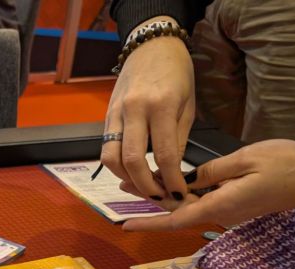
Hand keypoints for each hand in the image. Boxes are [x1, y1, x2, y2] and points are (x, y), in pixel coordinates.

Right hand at [101, 19, 194, 202]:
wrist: (151, 46)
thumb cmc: (177, 74)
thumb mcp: (188, 106)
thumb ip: (178, 140)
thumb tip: (172, 172)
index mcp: (162, 106)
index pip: (164, 155)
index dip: (171, 181)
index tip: (179, 194)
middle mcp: (135, 110)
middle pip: (133, 162)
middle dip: (146, 186)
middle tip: (158, 197)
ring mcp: (116, 114)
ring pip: (112, 159)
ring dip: (126, 179)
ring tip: (142, 185)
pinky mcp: (106, 117)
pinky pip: (106, 148)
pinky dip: (117, 166)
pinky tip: (130, 170)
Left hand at [122, 139, 294, 231]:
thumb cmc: (288, 163)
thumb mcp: (247, 159)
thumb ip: (212, 171)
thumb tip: (186, 179)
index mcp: (221, 204)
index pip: (177, 218)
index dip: (149, 221)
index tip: (125, 224)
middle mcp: (222, 213)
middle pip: (177, 212)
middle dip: (148, 201)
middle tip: (121, 185)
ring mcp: (229, 211)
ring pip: (189, 207)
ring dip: (163, 195)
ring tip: (136, 180)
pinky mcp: (235, 204)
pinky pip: (203, 202)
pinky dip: (183, 193)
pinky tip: (170, 181)